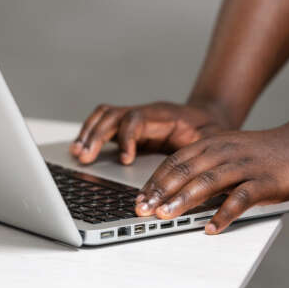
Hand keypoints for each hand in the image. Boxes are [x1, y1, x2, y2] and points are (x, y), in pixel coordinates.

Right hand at [70, 102, 230, 164]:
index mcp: (164, 115)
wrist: (209, 118)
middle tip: (85, 158)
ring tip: (77, 154)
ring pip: (103, 116)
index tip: (126, 160)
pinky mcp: (128, 127)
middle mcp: (145, 113)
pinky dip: (89, 135)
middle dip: (96, 136)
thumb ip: (199, 153)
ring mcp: (134, 118)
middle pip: (113, 115)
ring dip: (88, 133)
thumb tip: (193, 174)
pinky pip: (102, 125)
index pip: (137, 118)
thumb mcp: (211, 141)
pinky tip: (80, 151)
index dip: (128, 138)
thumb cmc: (210, 131)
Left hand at [134, 123, 288, 233]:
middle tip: (143, 210)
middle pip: (186, 170)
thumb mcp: (231, 152)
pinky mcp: (265, 182)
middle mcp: (225, 152)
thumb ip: (206, 166)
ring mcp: (245, 166)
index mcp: (214, 144)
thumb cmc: (267, 154)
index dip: (155, 181)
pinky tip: (211, 228)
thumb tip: (175, 190)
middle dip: (161, 192)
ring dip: (184, 200)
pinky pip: (240, 198)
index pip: (176, 161)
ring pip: (208, 182)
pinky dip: (224, 214)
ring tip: (166, 216)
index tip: (139, 199)